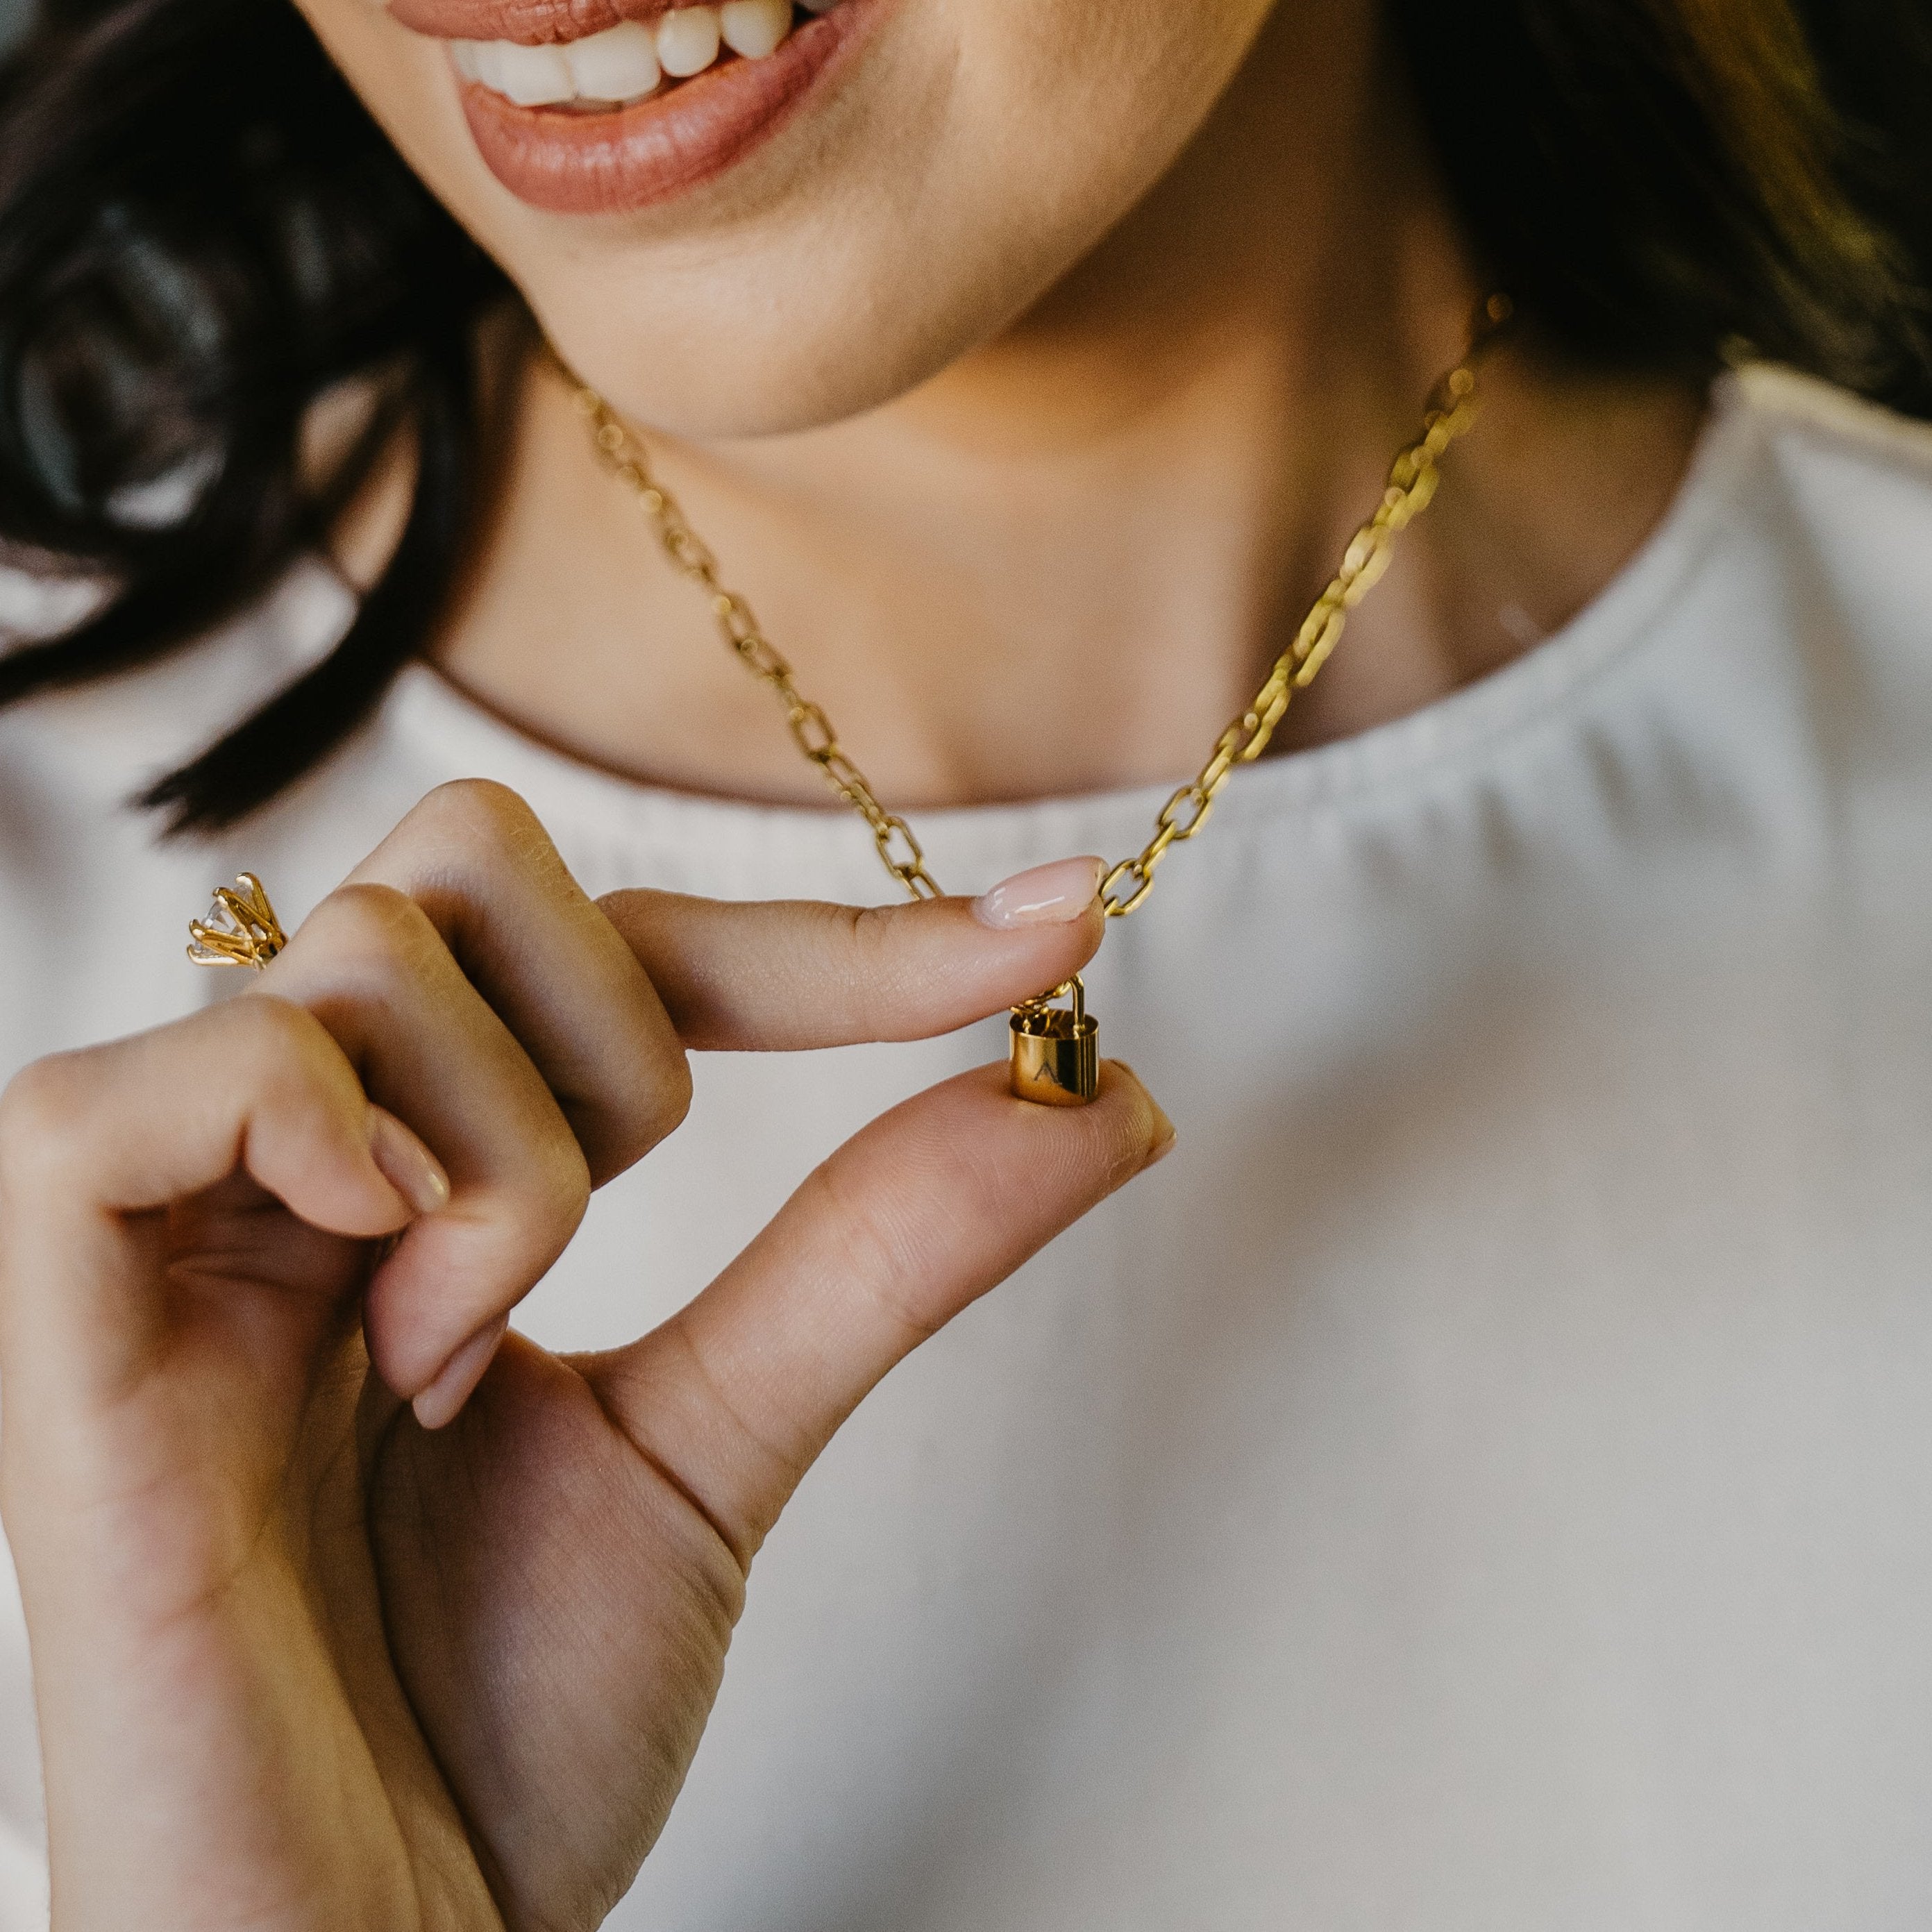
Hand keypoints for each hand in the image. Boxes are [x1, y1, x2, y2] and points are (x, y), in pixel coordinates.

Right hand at [0, 781, 1169, 1931]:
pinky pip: (167, 1078)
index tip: (1060, 926)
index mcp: (423, 1165)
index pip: (637, 945)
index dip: (849, 936)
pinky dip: (320, 1137)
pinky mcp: (52, 1298)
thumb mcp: (722, 1441)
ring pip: (377, 950)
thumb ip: (883, 1250)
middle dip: (626, 1048)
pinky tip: (370, 1297)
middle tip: (583, 1276)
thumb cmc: (498, 1718)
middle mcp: (291, 1143)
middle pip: (475, 853)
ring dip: (508, 1169)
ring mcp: (167, 1207)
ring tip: (448, 1368)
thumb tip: (1108, 1097)